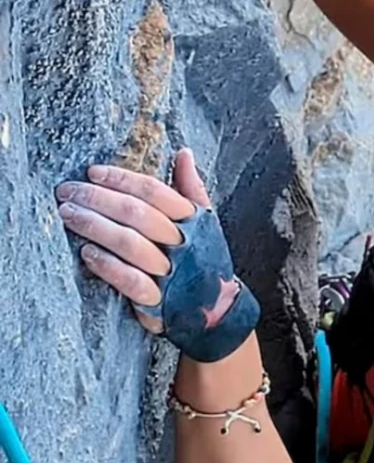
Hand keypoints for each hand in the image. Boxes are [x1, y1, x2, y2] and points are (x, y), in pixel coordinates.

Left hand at [57, 148, 259, 361]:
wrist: (217, 309)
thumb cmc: (204, 259)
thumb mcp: (206, 222)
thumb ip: (192, 188)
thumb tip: (183, 153)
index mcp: (193, 221)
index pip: (156, 193)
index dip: (123, 179)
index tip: (93, 172)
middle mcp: (183, 244)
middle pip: (138, 214)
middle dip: (99, 199)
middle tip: (68, 191)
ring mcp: (171, 273)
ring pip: (131, 244)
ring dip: (96, 227)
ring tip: (68, 214)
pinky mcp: (158, 301)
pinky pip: (131, 282)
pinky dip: (109, 266)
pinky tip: (87, 253)